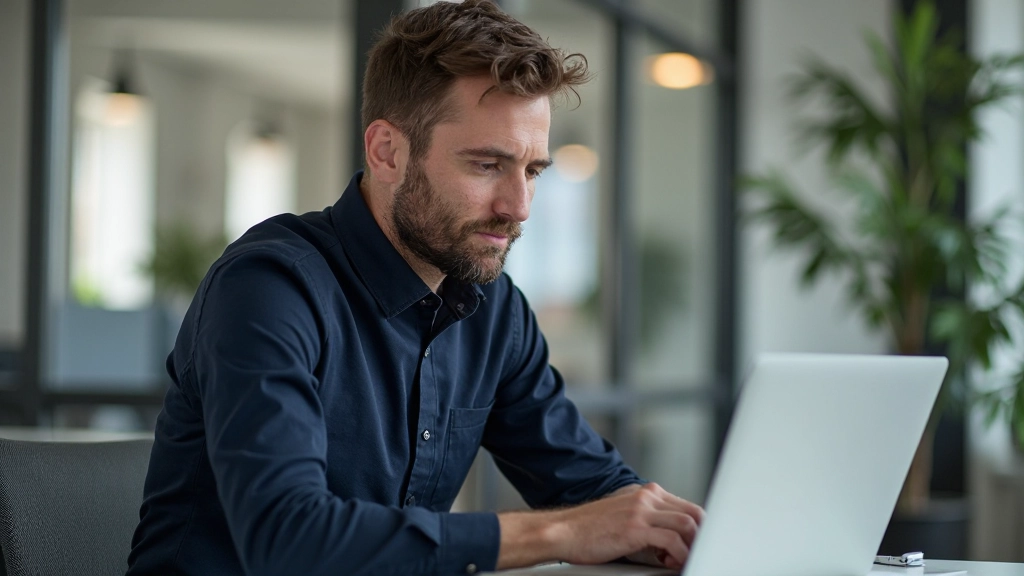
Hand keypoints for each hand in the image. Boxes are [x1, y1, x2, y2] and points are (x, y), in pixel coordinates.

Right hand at [496, 483, 703, 569]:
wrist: (562, 531)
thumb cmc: (589, 529)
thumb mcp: (623, 515)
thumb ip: (647, 518)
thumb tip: (670, 537)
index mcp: (644, 493)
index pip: (685, 505)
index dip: (697, 526)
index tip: (697, 542)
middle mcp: (646, 496)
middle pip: (693, 511)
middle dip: (701, 535)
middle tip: (697, 552)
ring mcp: (641, 510)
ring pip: (687, 524)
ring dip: (691, 545)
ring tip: (681, 559)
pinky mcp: (635, 527)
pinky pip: (672, 540)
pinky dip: (678, 554)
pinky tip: (668, 562)